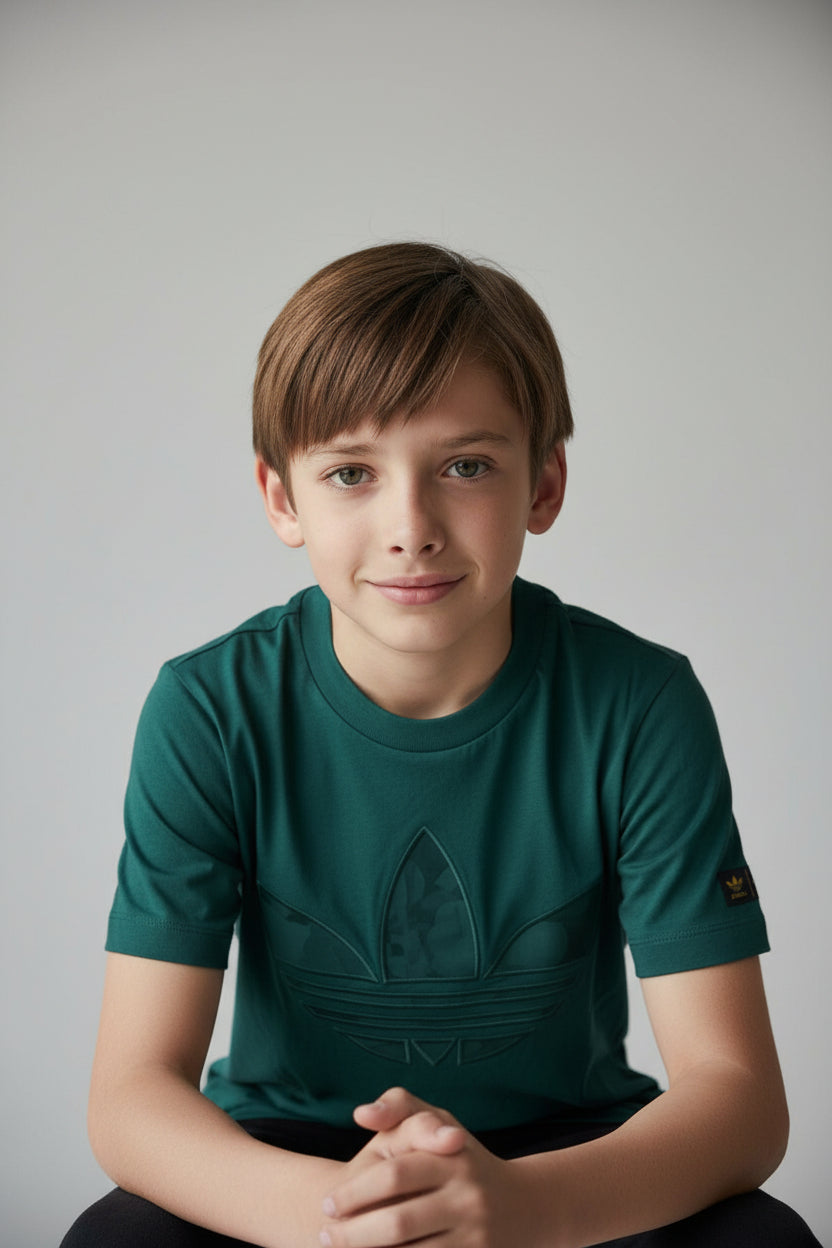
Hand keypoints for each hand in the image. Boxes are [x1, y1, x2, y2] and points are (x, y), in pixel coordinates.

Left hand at [320, 1088, 531, 1247]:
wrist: (524, 1207)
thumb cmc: (460, 1158)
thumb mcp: (436, 1121)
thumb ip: (398, 1106)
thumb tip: (361, 1114)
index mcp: (453, 1157)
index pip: (394, 1175)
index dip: (354, 1192)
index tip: (327, 1203)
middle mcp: (467, 1197)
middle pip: (397, 1223)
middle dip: (353, 1234)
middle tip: (327, 1235)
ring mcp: (474, 1235)